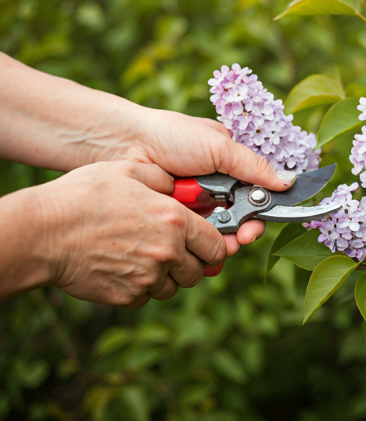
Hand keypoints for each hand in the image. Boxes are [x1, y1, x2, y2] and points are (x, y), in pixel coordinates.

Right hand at [36, 161, 229, 308]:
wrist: (44, 232)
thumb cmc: (84, 197)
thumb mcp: (129, 171)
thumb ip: (163, 179)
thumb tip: (178, 187)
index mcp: (174, 221)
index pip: (217, 246)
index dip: (216, 246)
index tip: (209, 245)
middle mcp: (167, 252)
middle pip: (198, 271)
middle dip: (192, 263)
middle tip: (177, 252)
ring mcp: (147, 278)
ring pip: (173, 287)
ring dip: (167, 276)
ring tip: (146, 257)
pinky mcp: (127, 296)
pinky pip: (146, 297)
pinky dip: (142, 287)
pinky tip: (125, 268)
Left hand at [123, 108, 296, 251]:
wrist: (124, 143)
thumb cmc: (171, 136)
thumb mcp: (218, 146)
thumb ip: (253, 166)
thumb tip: (288, 183)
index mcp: (230, 166)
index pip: (255, 195)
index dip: (259, 213)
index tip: (255, 227)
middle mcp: (216, 187)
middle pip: (239, 218)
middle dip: (242, 231)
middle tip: (239, 239)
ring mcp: (196, 204)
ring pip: (217, 230)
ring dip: (222, 240)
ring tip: (219, 246)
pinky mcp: (176, 217)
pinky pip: (194, 234)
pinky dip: (197, 241)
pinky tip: (196, 247)